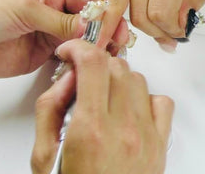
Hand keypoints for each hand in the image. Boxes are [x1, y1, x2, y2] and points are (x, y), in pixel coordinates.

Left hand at [0, 0, 128, 77]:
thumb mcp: (25, 7)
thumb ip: (60, 19)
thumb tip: (90, 27)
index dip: (102, 12)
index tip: (116, 25)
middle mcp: (50, 12)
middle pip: (86, 22)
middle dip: (102, 32)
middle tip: (117, 44)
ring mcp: (46, 35)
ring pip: (78, 41)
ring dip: (92, 49)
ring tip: (106, 57)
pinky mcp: (40, 56)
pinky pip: (65, 59)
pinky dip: (77, 63)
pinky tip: (86, 66)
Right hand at [32, 39, 173, 173]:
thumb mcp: (44, 156)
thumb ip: (49, 109)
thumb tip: (67, 79)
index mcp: (90, 130)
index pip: (93, 63)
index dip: (78, 48)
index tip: (70, 53)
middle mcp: (123, 129)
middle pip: (115, 66)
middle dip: (94, 64)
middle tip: (81, 79)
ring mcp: (146, 136)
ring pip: (137, 79)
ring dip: (116, 79)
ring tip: (102, 97)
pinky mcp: (160, 145)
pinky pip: (161, 102)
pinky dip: (144, 97)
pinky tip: (128, 110)